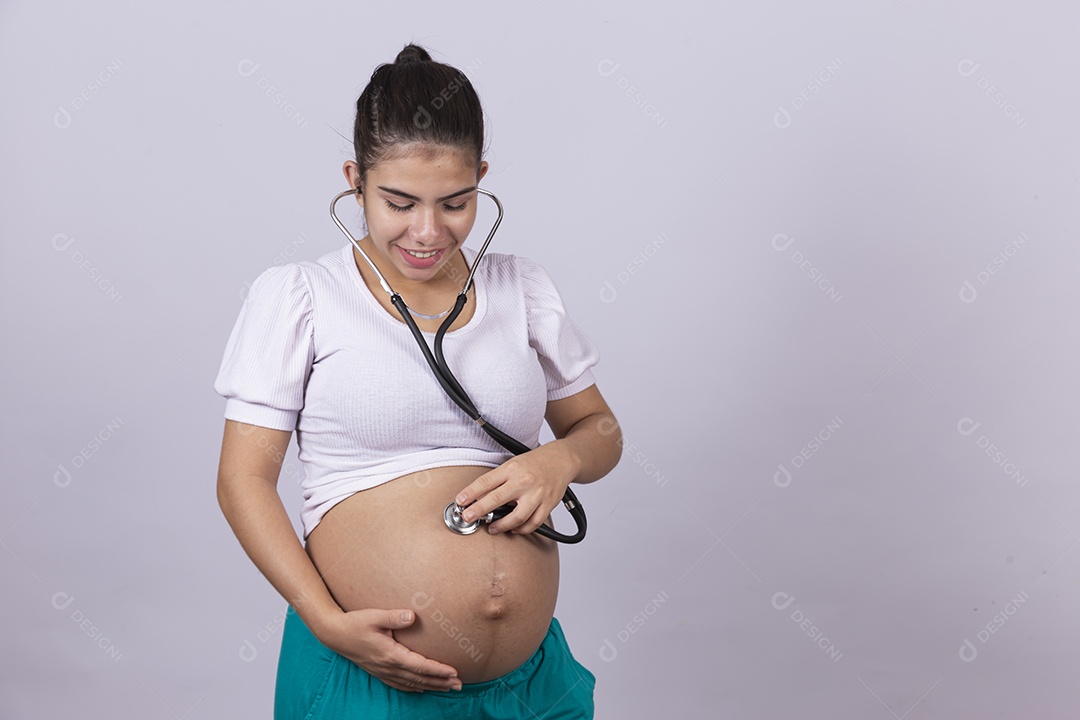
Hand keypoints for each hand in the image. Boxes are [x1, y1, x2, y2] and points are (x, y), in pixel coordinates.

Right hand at [316, 608, 461, 692]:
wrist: (334, 634)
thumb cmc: (355, 623)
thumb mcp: (374, 616)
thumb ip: (393, 617)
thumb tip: (412, 616)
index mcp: (390, 654)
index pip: (420, 666)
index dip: (438, 670)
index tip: (454, 672)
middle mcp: (388, 667)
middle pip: (419, 678)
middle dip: (440, 682)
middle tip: (459, 685)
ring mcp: (382, 671)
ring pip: (411, 683)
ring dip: (430, 686)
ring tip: (447, 688)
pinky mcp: (378, 671)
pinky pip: (399, 684)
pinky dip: (413, 688)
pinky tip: (421, 689)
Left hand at [455, 441, 579, 535]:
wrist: (562, 459)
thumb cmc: (535, 462)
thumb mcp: (513, 463)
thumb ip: (498, 479)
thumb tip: (478, 496)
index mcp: (512, 469)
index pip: (486, 481)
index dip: (470, 493)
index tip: (460, 501)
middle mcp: (524, 481)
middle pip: (496, 499)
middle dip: (479, 511)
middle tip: (468, 517)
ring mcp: (537, 494)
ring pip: (516, 517)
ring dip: (501, 526)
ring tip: (492, 529)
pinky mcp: (548, 504)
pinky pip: (533, 523)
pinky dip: (522, 529)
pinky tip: (514, 528)